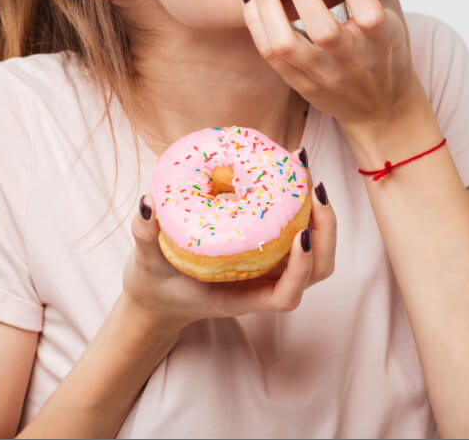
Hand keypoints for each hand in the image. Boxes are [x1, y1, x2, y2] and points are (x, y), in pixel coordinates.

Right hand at [122, 169, 336, 333]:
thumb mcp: (145, 262)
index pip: (286, 296)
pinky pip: (295, 229)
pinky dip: (300, 204)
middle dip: (324, 230)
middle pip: (316, 269)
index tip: (302, 235)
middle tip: (313, 188)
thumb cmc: (156, 283)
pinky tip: (286, 170)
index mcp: (241, 297)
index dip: (302, 268)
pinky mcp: (266, 249)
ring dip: (319, 213)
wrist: (159, 293)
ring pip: (314, 249)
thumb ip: (143, 236)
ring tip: (304, 173)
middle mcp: (263, 284)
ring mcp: (269, 267)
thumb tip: (148, 203)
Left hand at [240, 0, 424, 132]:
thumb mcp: (393, 13)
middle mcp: (352, 60)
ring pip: (286, 45)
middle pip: (323, 30)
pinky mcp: (299, 83)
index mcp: (381, 39)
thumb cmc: (387, 53)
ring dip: (267, 7)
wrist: (381, 110)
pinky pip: (269, 54)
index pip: (367, 11)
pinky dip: (255, 22)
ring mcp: (323, 74)